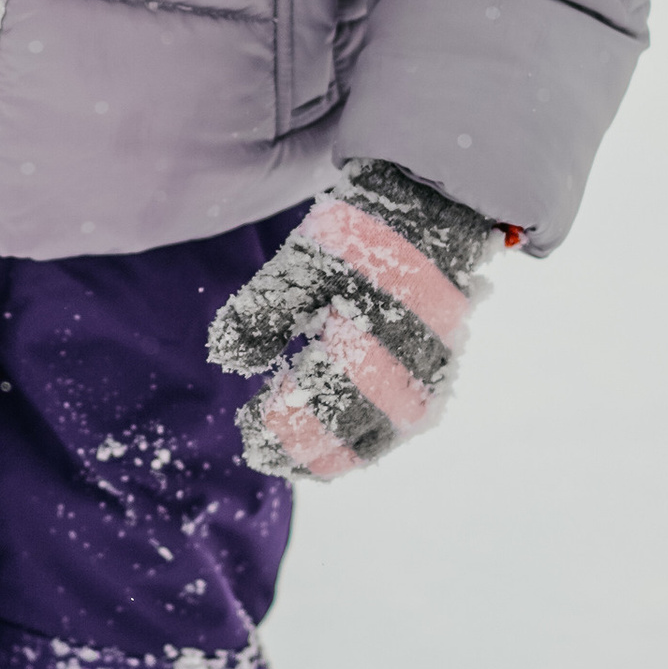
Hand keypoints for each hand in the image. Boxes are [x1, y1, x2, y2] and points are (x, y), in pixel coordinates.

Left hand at [208, 160, 505, 481]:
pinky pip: (408, 419)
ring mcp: (430, 370)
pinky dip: (374, 437)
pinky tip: (345, 442)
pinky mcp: (440, 367)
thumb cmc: (360, 234)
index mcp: (368, 337)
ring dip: (341, 454)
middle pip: (353, 430)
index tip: (247, 433)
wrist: (432, 204)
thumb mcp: (304, 262)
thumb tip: (226, 358)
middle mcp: (407, 364)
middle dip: (305, 450)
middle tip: (264, 457)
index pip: (320, 403)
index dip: (282, 428)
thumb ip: (265, 311)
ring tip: (300, 464)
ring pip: (385, 433)